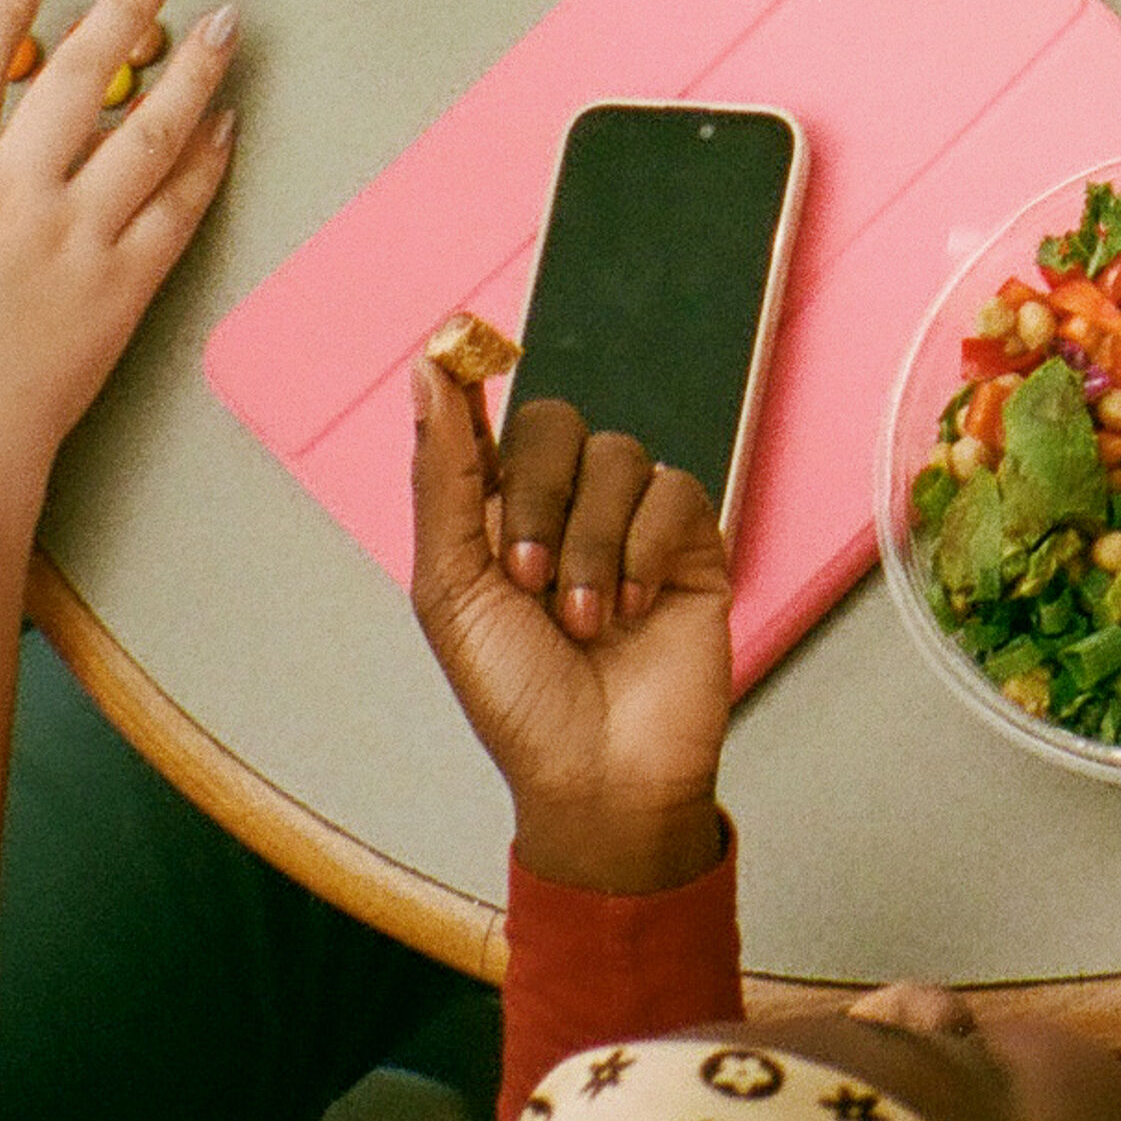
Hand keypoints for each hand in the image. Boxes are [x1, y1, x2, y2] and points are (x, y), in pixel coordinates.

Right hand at [0, 0, 239, 517]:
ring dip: (193, 69)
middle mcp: (11, 193)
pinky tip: (227, 127)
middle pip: (79, 73)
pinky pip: (176, 207)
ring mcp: (72, 235)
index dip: (2, 13)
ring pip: (148, 128)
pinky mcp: (119, 283)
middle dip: (126, 6)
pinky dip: (207, 162)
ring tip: (224, 24)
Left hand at [408, 356, 730, 895]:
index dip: (478, 388)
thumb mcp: (452, 592)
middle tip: (529, 580)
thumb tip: (428, 371)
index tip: (466, 344)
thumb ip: (444, 477)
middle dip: (539, 499)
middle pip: (555, 424)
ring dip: (591, 545)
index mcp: (496, 516)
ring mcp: (631, 521)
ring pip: (618, 456)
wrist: (598, 776)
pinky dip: (648, 548)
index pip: (492, 422)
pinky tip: (636, 607)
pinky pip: (674, 489)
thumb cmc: (515, 700)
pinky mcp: (692, 540)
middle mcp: (564, 506)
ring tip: (586, 620)